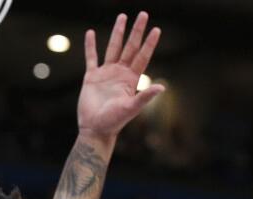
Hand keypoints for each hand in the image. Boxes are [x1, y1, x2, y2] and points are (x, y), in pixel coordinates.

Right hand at [77, 12, 164, 146]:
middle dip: (136, 31)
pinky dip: (90, 46)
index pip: (142, 56)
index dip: (149, 43)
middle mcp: (120, 73)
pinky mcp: (92, 77)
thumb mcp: (131, 108)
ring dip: (117, 33)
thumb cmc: (114, 121)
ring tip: (122, 17)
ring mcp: (106, 73)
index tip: (156, 29)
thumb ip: (145, 96)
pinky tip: (91, 33)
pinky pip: (91, 58)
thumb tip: (162, 88)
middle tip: (143, 14)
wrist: (95, 129)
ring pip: (113, 48)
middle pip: (130, 47)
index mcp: (131, 79)